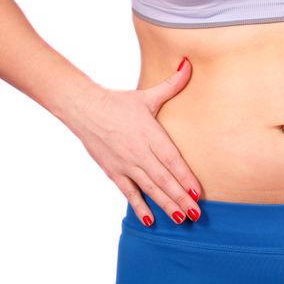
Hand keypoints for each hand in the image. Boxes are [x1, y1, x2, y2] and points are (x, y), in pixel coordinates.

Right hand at [67, 56, 201, 225]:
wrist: (84, 108)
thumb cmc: (119, 102)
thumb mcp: (148, 94)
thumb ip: (172, 84)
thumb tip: (188, 64)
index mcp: (150, 134)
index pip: (172, 160)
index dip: (185, 177)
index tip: (198, 191)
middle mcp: (139, 152)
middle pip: (163, 179)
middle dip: (181, 198)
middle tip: (197, 214)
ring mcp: (125, 164)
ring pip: (149, 189)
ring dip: (166, 205)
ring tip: (181, 219)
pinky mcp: (113, 172)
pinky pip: (128, 193)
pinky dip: (139, 207)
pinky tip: (150, 220)